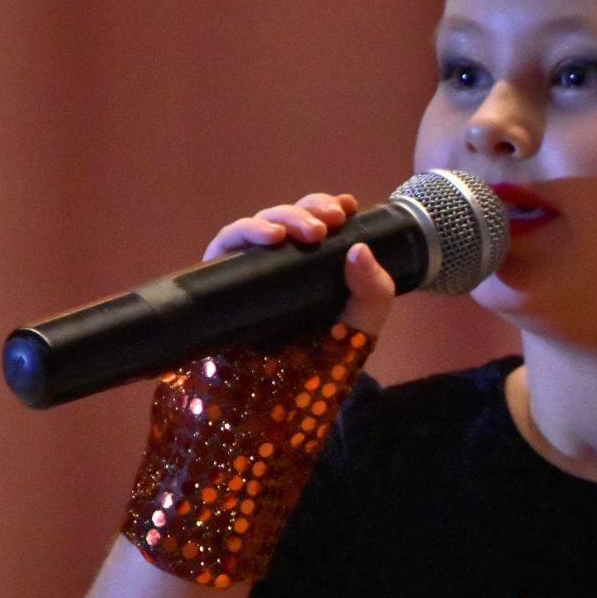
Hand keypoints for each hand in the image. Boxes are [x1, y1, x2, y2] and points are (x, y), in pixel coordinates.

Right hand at [204, 192, 396, 337]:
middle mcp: (281, 258)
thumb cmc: (328, 354)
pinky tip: (270, 238)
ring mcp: (251, 266)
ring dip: (283, 217)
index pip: (316, 219)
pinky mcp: (223, 276)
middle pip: (290, 215)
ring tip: (304, 232)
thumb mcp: (364, 321)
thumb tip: (359, 248)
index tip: (346, 207)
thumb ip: (373, 289)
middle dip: (310, 210)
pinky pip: (228, 242)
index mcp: (313, 260)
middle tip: (329, 222)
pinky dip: (248, 232)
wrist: (289, 392)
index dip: (327, 205)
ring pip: (261, 222)